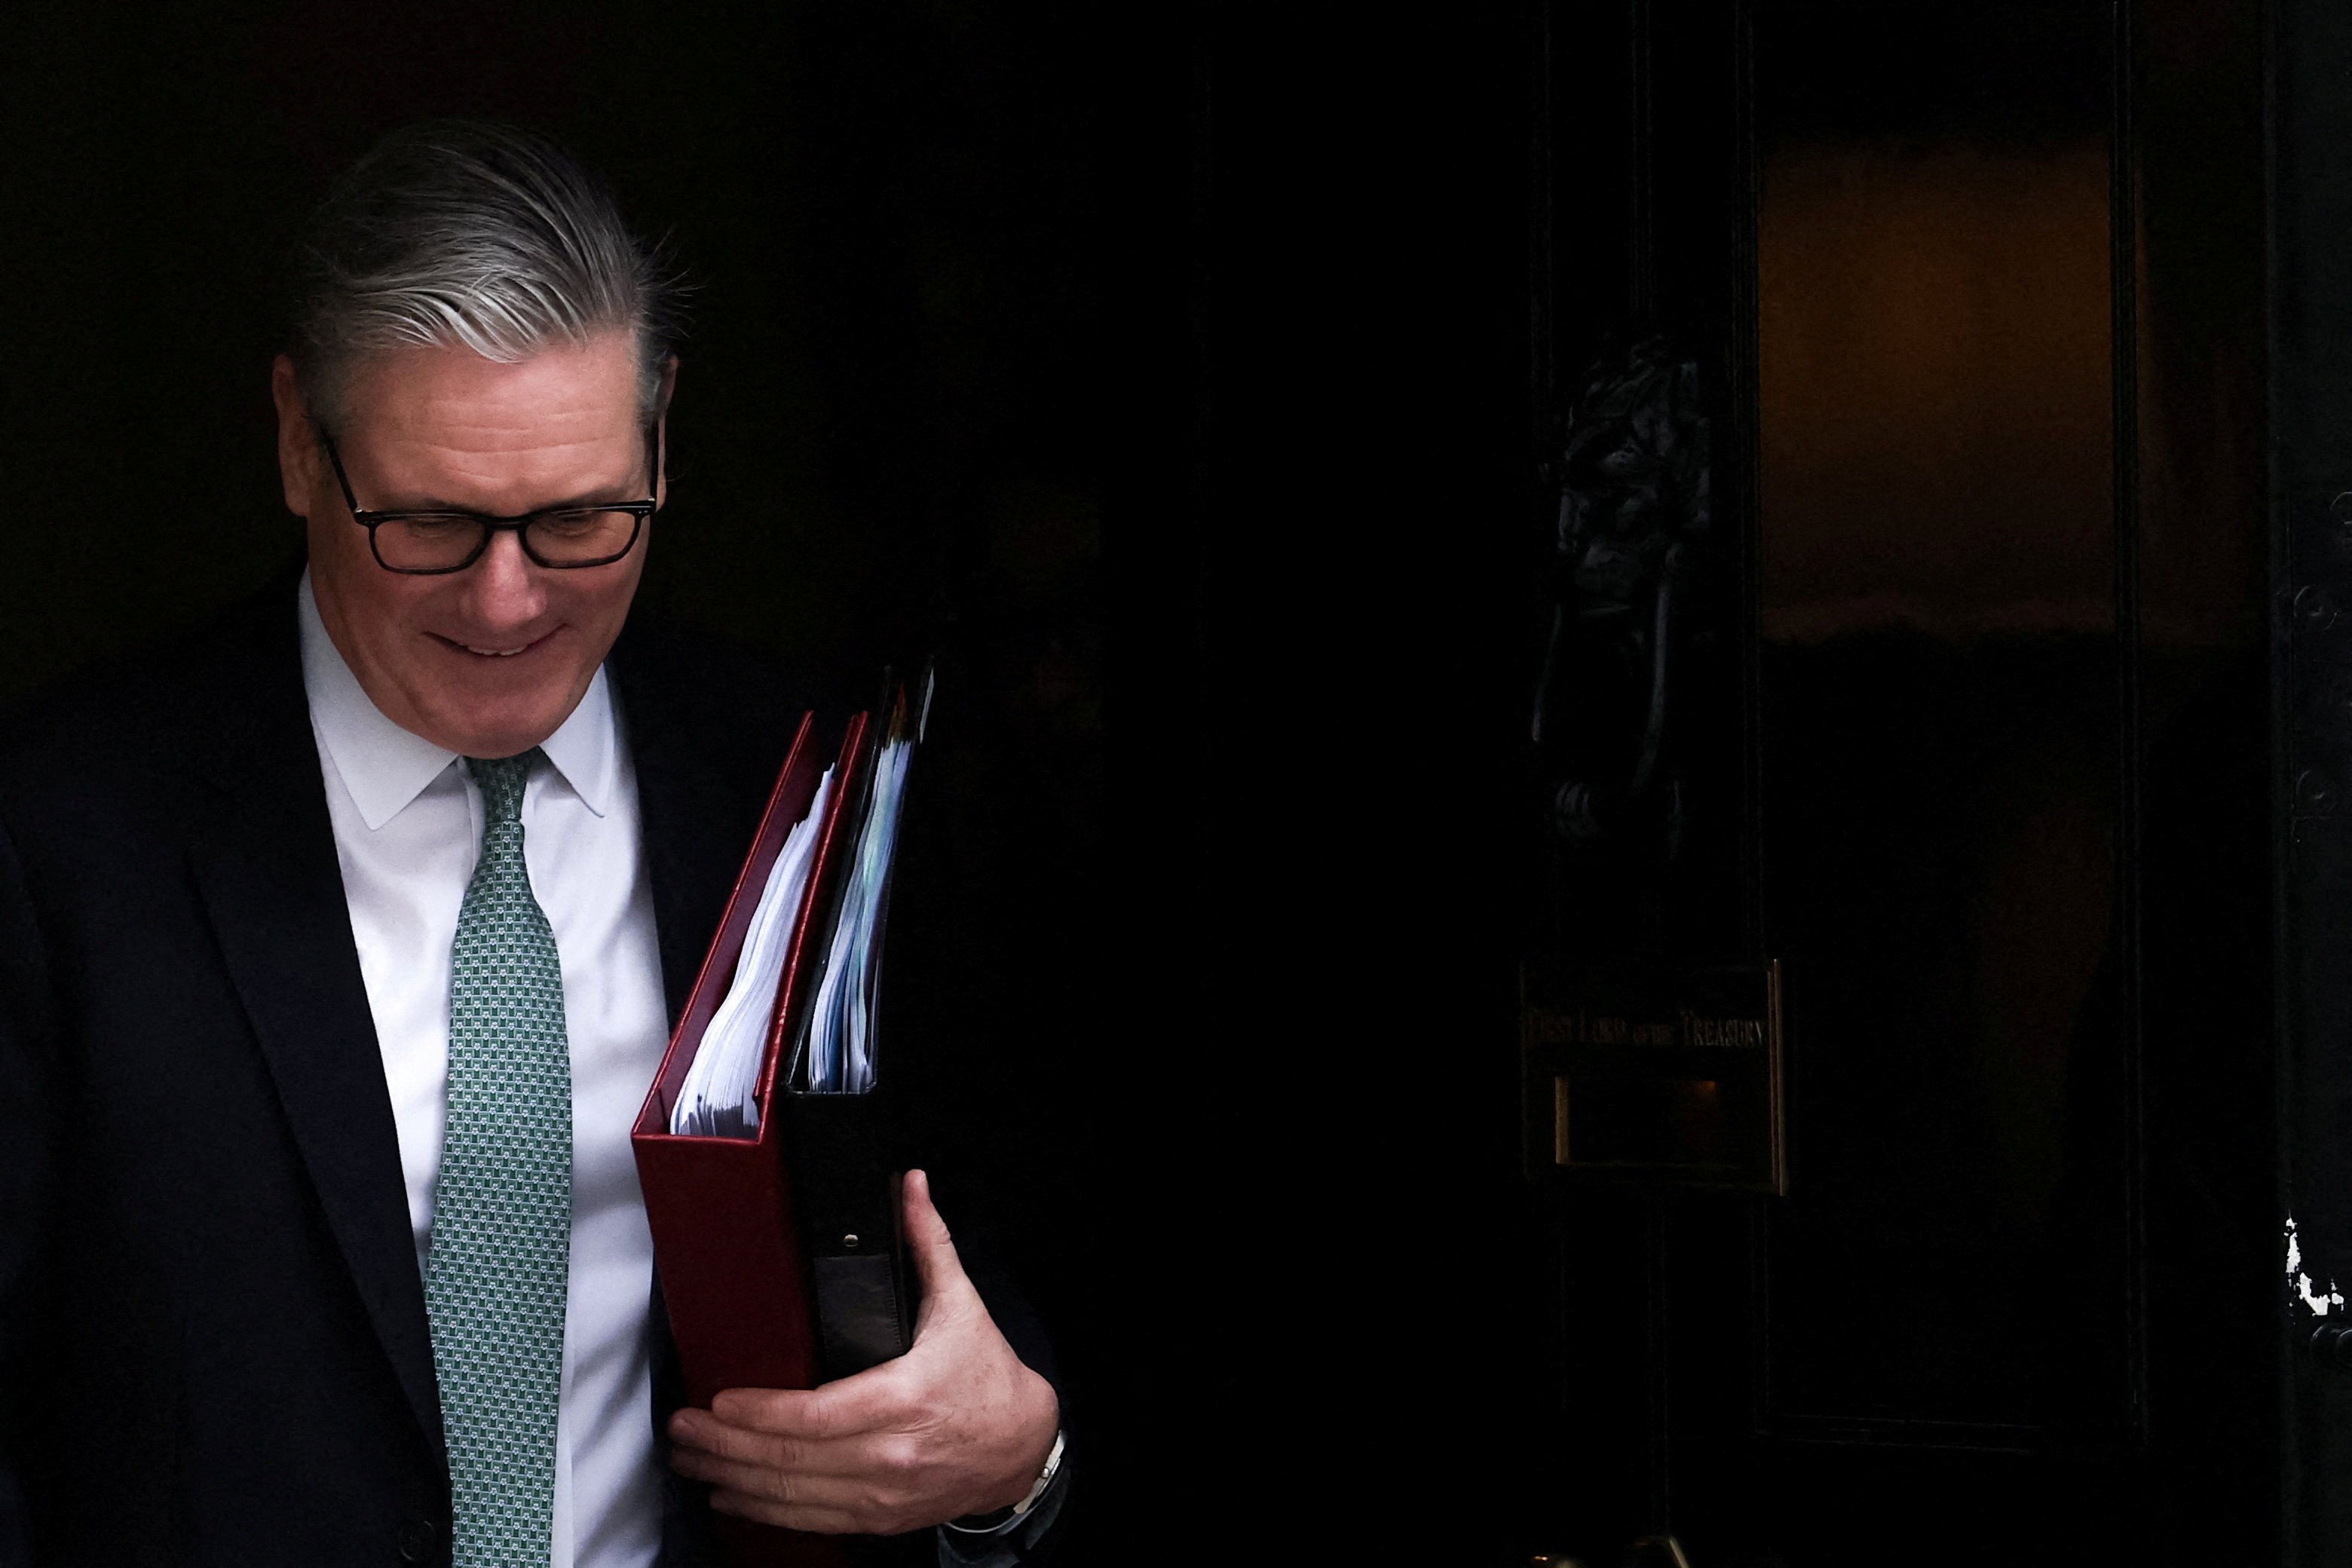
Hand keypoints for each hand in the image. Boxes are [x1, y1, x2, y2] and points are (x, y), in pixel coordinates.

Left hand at [667, 1168, 1060, 1535]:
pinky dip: (765, 1511)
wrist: (1020, 1447)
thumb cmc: (987, 1377)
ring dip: (733, 1480)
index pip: (815, 1416)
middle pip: (791, 1460)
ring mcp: (883, 1494)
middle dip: (726, 1446)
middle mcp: (890, 1454)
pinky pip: (811, 1520)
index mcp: (904, 1398)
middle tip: (682, 1430)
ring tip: (691, 1460)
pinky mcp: (880, 1518)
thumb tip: (913, 1187)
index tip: (718, 1401)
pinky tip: (730, 1495)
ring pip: (793, 1497)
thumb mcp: (961, 1305)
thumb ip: (929, 1244)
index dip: (760, 1413)